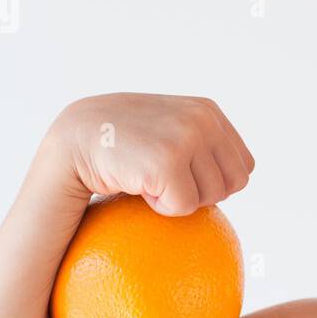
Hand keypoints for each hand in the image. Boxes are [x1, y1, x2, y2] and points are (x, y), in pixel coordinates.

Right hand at [49, 93, 255, 214]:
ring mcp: (187, 136)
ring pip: (211, 197)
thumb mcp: (167, 126)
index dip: (213, 181)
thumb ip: (201, 139)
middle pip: (233, 184)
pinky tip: (138, 184)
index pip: (243, 166)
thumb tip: (240, 178)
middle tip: (164, 179)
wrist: (74, 139)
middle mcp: (203, 118)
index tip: (180, 174)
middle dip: (202, 193)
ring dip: (178, 199)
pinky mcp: (168, 160)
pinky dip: (160, 207)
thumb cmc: (121, 143)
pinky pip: (184, 207)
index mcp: (208, 110)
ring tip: (148, 176)